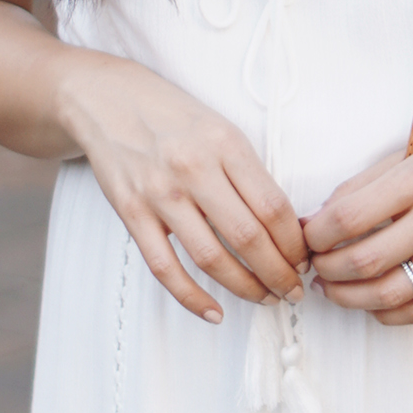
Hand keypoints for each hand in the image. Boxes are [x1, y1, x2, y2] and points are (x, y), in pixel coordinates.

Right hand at [63, 52, 308, 323]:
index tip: (305, 260)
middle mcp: (193, 168)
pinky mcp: (131, 213)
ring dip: (245, 287)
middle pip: (248, 237)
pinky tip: (215, 312)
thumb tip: (285, 227)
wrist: (106, 100)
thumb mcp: (221, 129)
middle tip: (294, 290)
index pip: (273, 207)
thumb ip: (249, 173)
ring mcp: (159, 193)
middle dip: (279, 274)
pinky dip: (192, 297)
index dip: (295, 244)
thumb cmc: (173, 117)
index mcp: (225, 144)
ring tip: (265, 299)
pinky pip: (165, 268)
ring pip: (211, 258)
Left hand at [303, 116, 412, 324]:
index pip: (349, 218)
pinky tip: (372, 303)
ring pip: (389, 294)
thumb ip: (366, 184)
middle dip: (326, 269)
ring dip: (349, 298)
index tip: (308, 236)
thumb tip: (318, 218)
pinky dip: (388, 314)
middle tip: (315, 265)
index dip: (316, 234)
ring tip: (333, 288)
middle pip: (364, 261)